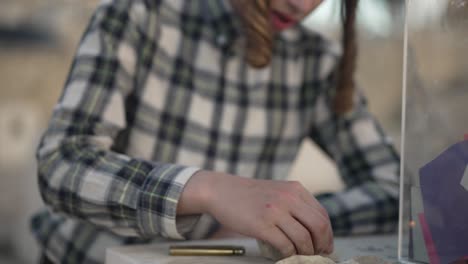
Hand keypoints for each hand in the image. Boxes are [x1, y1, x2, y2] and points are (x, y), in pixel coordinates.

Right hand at [202, 171, 333, 257]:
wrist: (221, 190)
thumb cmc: (248, 194)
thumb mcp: (277, 191)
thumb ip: (295, 204)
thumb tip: (313, 229)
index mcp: (295, 189)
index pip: (322, 214)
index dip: (328, 234)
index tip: (326, 245)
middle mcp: (288, 198)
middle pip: (319, 227)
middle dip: (322, 245)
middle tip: (318, 254)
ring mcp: (275, 211)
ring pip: (303, 239)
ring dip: (305, 252)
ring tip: (301, 257)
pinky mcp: (262, 225)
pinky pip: (285, 245)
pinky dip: (289, 254)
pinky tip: (286, 255)